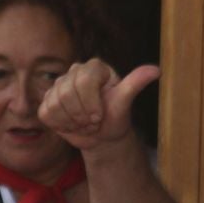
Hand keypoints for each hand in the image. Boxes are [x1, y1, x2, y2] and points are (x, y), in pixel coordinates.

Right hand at [38, 59, 159, 152]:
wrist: (102, 135)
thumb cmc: (115, 116)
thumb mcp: (125, 102)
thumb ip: (136, 83)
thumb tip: (157, 71)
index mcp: (95, 67)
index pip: (84, 81)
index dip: (91, 104)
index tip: (100, 116)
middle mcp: (75, 71)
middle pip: (66, 93)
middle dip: (81, 115)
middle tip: (93, 122)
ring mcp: (58, 86)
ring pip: (55, 104)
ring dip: (71, 121)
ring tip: (84, 123)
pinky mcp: (47, 101)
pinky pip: (46, 113)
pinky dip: (60, 124)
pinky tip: (71, 124)